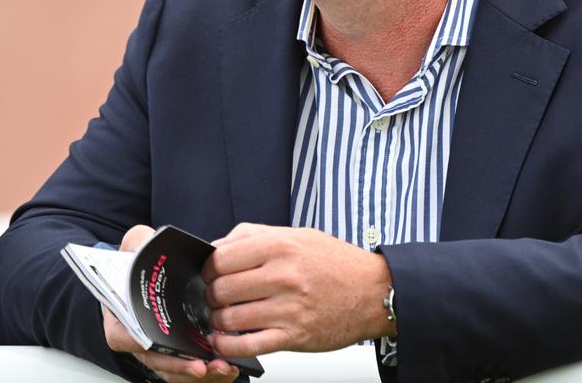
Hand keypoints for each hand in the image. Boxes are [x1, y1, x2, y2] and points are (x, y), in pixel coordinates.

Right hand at [102, 225, 239, 382]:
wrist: (150, 268)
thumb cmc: (141, 260)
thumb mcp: (136, 244)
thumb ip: (138, 242)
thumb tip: (145, 243)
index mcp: (120, 316)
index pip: (128, 338)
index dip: (148, 347)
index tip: (169, 349)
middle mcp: (137, 338)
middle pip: (156, 361)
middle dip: (180, 366)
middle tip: (203, 367)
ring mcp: (158, 348)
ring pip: (175, 371)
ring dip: (199, 375)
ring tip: (223, 368)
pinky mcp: (177, 352)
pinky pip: (190, 369)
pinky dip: (209, 374)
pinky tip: (229, 367)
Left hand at [203, 223, 394, 357]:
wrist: (374, 291)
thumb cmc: (336, 263)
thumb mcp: (297, 235)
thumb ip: (256, 236)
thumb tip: (218, 246)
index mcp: (281, 247)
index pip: (222, 258)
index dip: (207, 268)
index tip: (208, 273)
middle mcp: (284, 276)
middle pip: (222, 289)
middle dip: (210, 295)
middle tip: (213, 296)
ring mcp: (289, 309)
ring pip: (231, 319)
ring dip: (217, 320)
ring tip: (221, 317)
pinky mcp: (294, 337)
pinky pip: (248, 345)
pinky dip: (228, 345)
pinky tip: (224, 340)